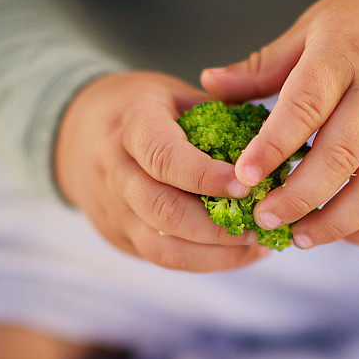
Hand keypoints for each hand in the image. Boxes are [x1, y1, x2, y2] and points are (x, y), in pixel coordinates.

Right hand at [55, 71, 267, 271]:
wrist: (78, 134)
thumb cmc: (144, 110)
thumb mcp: (175, 96)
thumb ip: (219, 115)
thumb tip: (280, 139)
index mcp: (131, 127)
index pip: (163, 157)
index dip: (205, 175)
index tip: (246, 185)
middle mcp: (116, 173)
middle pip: (163, 210)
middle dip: (218, 225)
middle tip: (261, 224)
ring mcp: (115, 211)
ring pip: (164, 248)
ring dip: (217, 254)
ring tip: (258, 245)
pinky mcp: (121, 238)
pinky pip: (165, 259)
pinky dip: (208, 262)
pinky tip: (241, 253)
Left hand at [202, 0, 358, 246]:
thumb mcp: (310, 29)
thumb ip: (262, 66)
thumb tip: (209, 83)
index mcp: (343, 55)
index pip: (305, 106)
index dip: (272, 146)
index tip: (241, 178)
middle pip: (341, 155)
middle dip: (299, 196)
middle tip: (263, 219)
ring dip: (336, 221)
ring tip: (299, 237)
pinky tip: (340, 235)